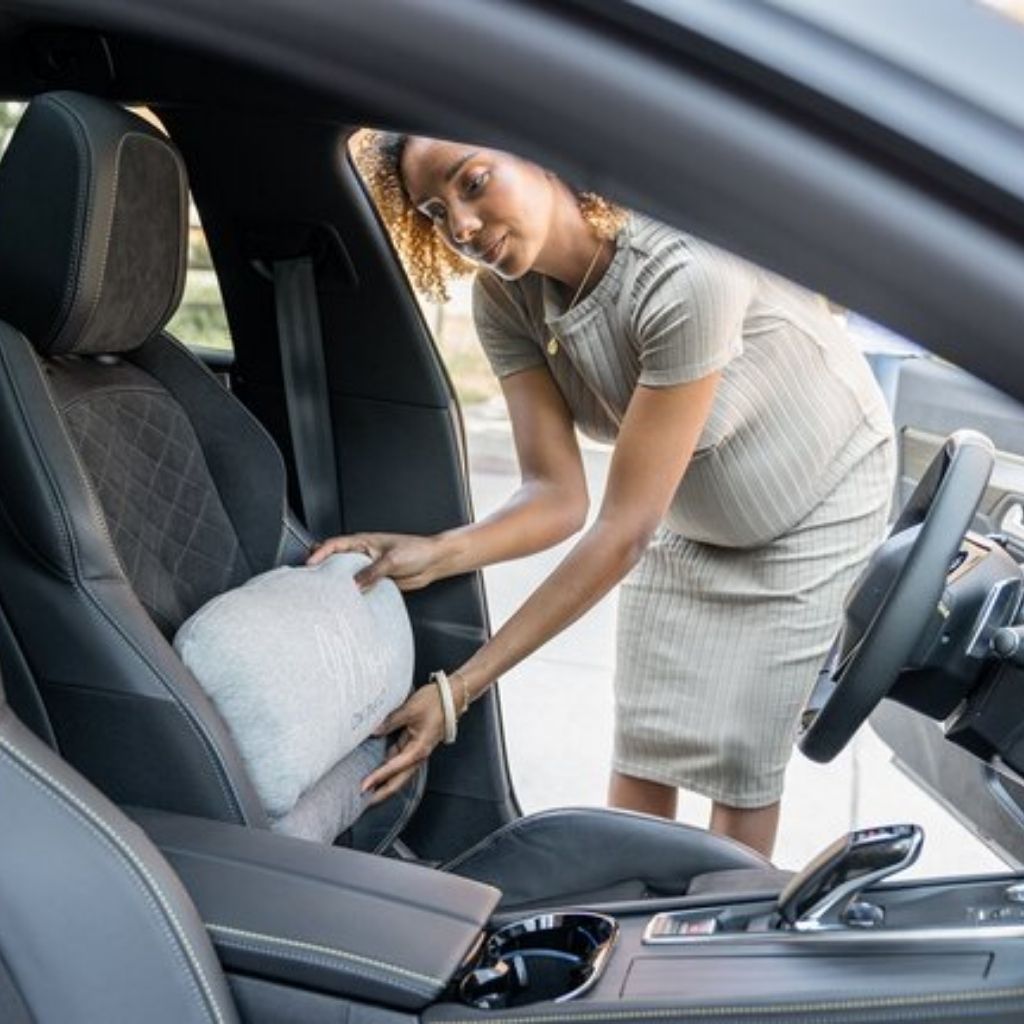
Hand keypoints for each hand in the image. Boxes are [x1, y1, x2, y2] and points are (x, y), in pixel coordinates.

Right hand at [307, 532, 446, 590]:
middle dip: (321, 567)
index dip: (319, 554)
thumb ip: (372, 572)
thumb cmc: (417, 551)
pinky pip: (359, 587)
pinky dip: (351, 593)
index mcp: (363, 541)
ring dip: (336, 583)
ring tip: (323, 594)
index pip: (334, 545)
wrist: (433, 561)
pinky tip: (347, 602)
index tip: (309, 565)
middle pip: (335, 559)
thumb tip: (354, 585)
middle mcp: (363, 554)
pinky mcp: (375, 580)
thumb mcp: (392, 560)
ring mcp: (368, 567)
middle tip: (309, 581)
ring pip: (345, 575)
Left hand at [362, 686, 445, 804]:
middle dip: (381, 793)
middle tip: (363, 802)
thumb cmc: (435, 702)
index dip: (377, 778)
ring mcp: (416, 751)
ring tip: (367, 791)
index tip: (362, 787)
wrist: (453, 696)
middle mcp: (418, 755)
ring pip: (399, 773)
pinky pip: (399, 761)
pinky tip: (376, 771)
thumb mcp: (410, 709)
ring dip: (384, 783)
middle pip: (398, 780)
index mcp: (419, 749)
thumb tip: (373, 730)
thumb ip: (390, 721)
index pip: (394, 768)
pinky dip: (387, 769)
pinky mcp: (414, 745)